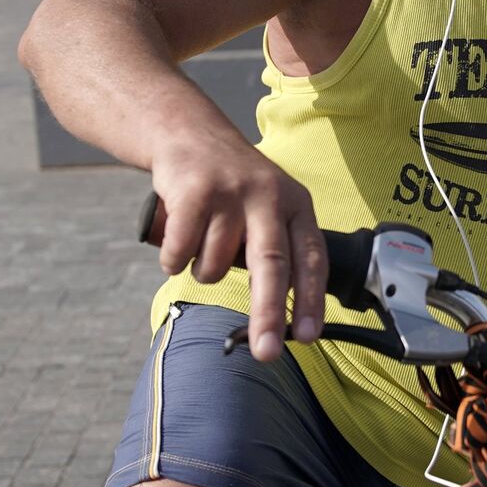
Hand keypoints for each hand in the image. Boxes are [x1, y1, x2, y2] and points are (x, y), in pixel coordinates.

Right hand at [148, 131, 325, 362]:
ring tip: (203, 244)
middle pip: (272, 265)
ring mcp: (230, 192)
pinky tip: (178, 243)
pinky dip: (175, 260)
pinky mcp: (193, 192)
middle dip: (269, 315)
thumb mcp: (272, 206)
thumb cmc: (234, 186)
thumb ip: (281, 250)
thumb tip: (287, 319)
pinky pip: (182, 252)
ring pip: (216, 264)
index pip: (311, 258)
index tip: (308, 337)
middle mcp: (269, 196)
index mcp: (296, 204)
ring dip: (204, 271)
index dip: (310, 300)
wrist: (188, 133)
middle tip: (266, 353)